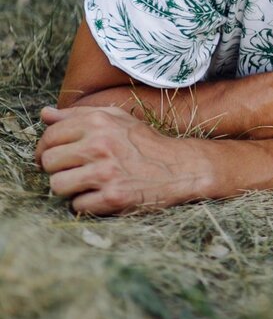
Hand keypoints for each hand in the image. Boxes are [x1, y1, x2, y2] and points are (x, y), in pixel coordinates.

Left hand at [36, 106, 213, 214]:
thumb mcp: (117, 119)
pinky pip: (77, 205)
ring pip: (57, 185)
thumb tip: (45, 114)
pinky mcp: (113, 197)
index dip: (46, 148)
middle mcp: (101, 145)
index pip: (50, 135)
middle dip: (58, 168)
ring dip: (69, 188)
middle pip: (49, 162)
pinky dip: (86, 203)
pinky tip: (101, 194)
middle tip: (75, 170)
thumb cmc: (145, 143)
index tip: (56, 156)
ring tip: (88, 183)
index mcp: (99, 122)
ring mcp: (106, 173)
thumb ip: (80, 114)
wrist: (181, 168)